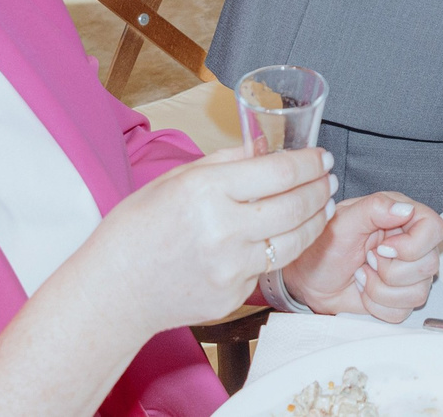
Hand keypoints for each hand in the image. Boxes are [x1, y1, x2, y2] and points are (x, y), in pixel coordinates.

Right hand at [98, 146, 332, 334]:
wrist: (114, 290)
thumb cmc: (137, 229)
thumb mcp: (176, 180)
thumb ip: (227, 162)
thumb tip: (266, 147)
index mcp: (207, 191)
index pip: (280, 171)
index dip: (310, 162)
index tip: (322, 156)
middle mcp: (224, 230)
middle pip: (297, 205)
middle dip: (321, 189)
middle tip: (328, 179)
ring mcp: (231, 268)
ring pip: (295, 241)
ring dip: (317, 220)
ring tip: (322, 205)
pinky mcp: (233, 295)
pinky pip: (269, 267)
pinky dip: (282, 248)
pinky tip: (286, 235)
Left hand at [284, 192, 442, 320]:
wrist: (309, 278)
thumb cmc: (323, 245)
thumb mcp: (343, 220)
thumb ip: (375, 208)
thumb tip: (405, 209)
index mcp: (403, 218)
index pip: (435, 229)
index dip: (414, 244)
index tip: (384, 247)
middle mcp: (411, 246)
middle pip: (429, 265)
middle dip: (390, 270)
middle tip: (367, 260)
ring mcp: (408, 275)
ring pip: (417, 293)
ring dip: (380, 289)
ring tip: (362, 274)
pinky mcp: (399, 299)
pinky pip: (402, 312)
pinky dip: (377, 305)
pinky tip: (364, 289)